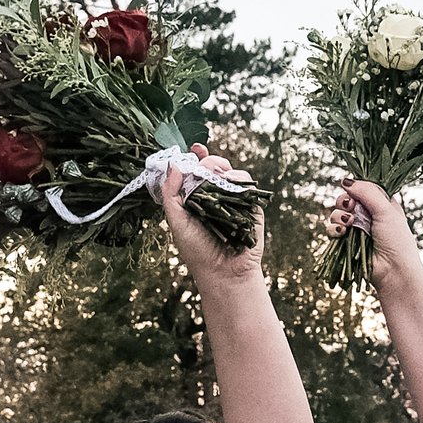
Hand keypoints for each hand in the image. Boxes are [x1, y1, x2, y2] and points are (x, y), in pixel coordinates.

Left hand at [153, 166, 261, 280]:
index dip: (195, 158)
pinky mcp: (251, 206)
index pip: (195, 173)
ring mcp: (234, 201)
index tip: (194, 149)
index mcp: (196, 199)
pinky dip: (238, 178)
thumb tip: (174, 165)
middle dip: (209, 160)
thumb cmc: (197, 251)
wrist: (224, 273)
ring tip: (215, 173)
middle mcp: (215, 198)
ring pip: (230, 172)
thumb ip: (171, 194)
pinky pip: (246, 184)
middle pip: (213, 168)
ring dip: (222, 167)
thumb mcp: (177, 221)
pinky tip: (229, 182)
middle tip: (203, 162)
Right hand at [334, 179, 420, 283]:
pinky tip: (341, 234)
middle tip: (351, 209)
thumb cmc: (396, 240)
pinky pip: (331, 231)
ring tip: (348, 224)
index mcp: (381, 205)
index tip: (355, 194)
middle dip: (344, 202)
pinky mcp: (346, 244)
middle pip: (346, 200)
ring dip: (339, 216)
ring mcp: (356, 230)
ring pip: (336, 214)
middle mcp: (367, 216)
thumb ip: (367, 192)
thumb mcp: (386, 210)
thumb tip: (344, 181)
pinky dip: (333, 230)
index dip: (355, 189)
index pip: (361, 189)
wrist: (393, 271)